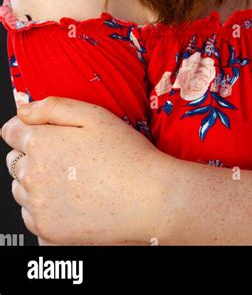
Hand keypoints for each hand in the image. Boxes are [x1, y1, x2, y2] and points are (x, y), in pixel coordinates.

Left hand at [1, 97, 170, 244]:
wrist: (150, 200)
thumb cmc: (127, 154)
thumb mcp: (94, 115)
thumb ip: (53, 107)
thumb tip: (23, 110)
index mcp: (41, 144)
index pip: (11, 131)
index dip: (27, 127)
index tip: (45, 131)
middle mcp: (32, 177)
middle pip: (15, 161)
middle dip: (32, 154)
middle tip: (68, 155)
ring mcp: (38, 208)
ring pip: (21, 189)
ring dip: (36, 182)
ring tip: (72, 178)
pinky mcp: (47, 232)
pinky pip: (31, 216)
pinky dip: (43, 208)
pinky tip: (72, 200)